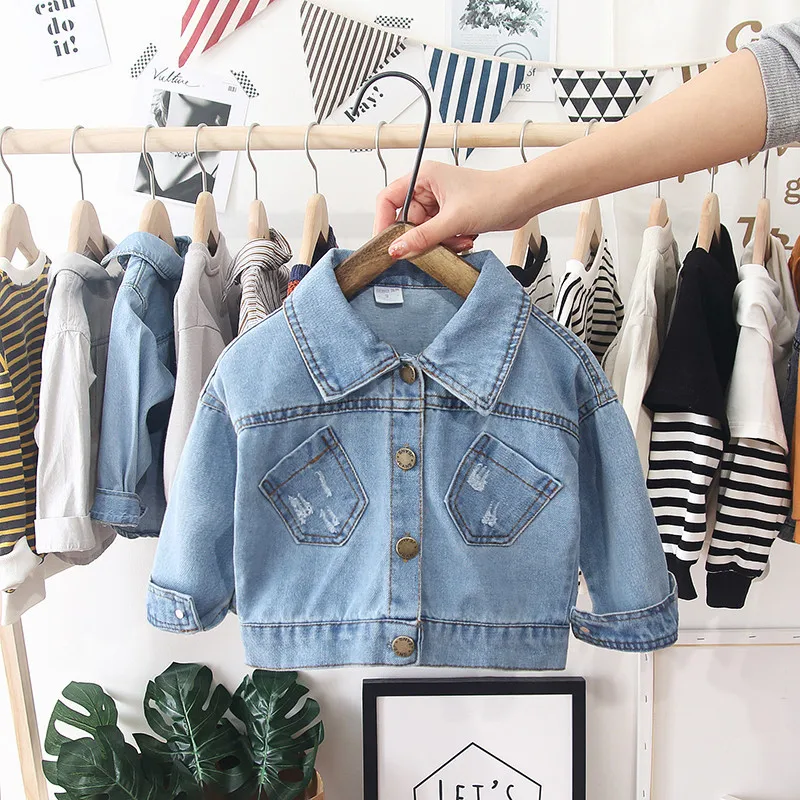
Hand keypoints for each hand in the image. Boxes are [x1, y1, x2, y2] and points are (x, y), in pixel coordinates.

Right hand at [374, 161, 529, 259]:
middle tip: (434, 244)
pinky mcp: (449, 218)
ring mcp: (439, 205)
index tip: (385, 243)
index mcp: (423, 177)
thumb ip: (422, 237)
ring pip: (422, 233)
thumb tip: (397, 249)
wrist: (522, 200)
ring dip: (439, 243)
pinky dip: (449, 243)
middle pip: (406, 222)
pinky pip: (437, 237)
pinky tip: (464, 238)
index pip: (388, 199)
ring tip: (458, 239)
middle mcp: (428, 189)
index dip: (382, 222)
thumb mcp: (453, 220)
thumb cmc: (495, 194)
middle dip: (420, 237)